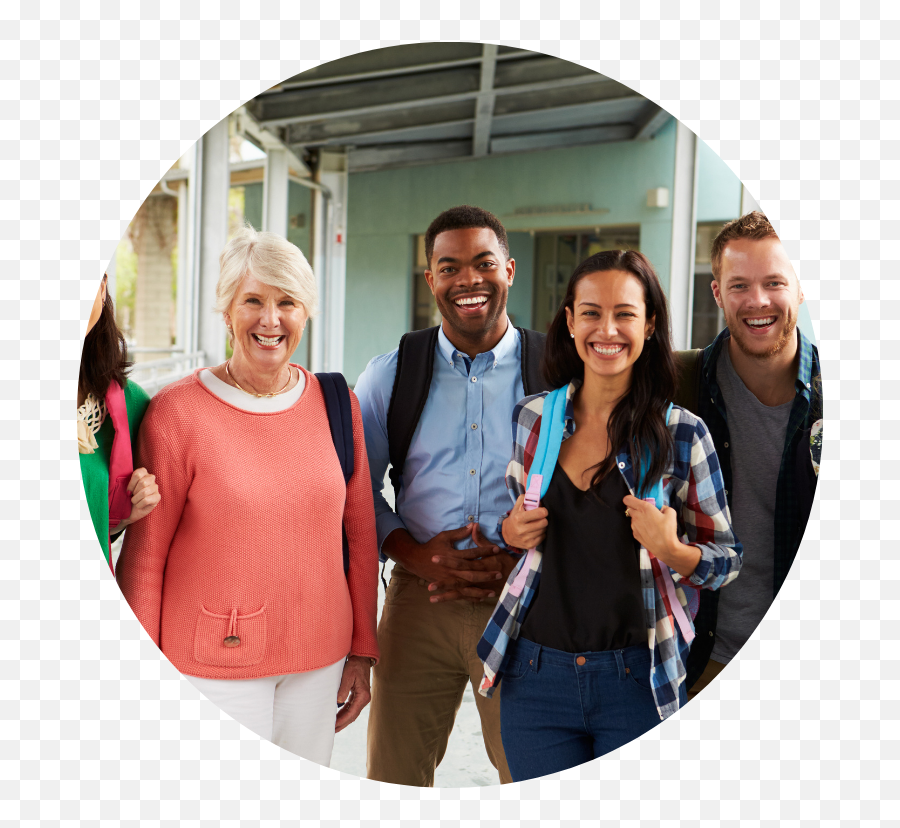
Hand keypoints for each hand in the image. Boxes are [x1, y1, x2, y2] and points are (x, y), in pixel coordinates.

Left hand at [117, 468, 159, 529]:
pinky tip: (139, 505)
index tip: (127, 490)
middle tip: (132, 496)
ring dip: (136, 499)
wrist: (127, 512)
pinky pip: (147, 500)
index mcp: (142, 473)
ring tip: (134, 501)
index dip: (131, 483)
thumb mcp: (121, 488)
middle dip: (134, 492)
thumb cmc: (125, 498)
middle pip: (143, 482)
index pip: (138, 473)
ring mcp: (155, 488)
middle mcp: (151, 478)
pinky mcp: (157, 497)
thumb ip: (120, 481)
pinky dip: (139, 504)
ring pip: (145, 492)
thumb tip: (112, 478)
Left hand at [335, 655, 371, 732]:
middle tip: (332, 731)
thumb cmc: (355, 666)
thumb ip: (343, 689)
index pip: (352, 713)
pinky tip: (338, 716)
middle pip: (353, 716)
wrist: (361, 658)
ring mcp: (362, 698)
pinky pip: (351, 707)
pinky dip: (345, 713)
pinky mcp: (359, 696)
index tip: (334, 726)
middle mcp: (364, 699)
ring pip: (352, 713)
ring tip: (334, 726)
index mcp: (363, 695)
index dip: (342, 721)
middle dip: (342, 724)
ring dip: (343, 720)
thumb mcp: (348, 676)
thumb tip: (338, 702)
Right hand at [382, 525, 505, 603]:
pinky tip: (480, 599)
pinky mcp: (447, 586)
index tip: (497, 549)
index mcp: (454, 556)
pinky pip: (460, 593)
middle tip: (500, 573)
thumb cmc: (432, 547)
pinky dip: (470, 597)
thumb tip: (473, 525)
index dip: (485, 550)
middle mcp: (453, 569)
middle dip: (487, 573)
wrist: (416, 560)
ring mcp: (450, 579)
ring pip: (468, 586)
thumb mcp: (445, 537)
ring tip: (493, 592)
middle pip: (473, 572)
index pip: (473, 553)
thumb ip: (460, 532)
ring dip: (481, 590)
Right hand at [501, 494, 548, 549]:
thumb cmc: (514, 518)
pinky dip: (541, 534)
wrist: (506, 534)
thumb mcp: (517, 506)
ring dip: (542, 527)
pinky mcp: (529, 545)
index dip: (543, 511)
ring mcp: (526, 539)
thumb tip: (538, 498)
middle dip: (543, 519)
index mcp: (519, 518)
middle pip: (544, 522)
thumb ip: (526, 498)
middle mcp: (522, 529)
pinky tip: (535, 531)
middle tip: (539, 518)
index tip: (541, 511)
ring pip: (544, 530)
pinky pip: (543, 537)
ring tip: (536, 525)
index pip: (540, 513)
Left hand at [623, 494, 699, 577]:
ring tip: (649, 523)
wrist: (665, 547)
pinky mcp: (635, 534)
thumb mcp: (671, 512)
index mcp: (644, 508)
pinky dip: (639, 527)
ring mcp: (634, 526)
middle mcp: (636, 516)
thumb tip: (661, 508)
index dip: (630, 498)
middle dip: (635, 508)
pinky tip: (648, 531)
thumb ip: (664, 507)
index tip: (635, 500)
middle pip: (629, 508)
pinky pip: (635, 527)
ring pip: (632, 518)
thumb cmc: (668, 529)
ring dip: (638, 518)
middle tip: (645, 512)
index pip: (627, 499)